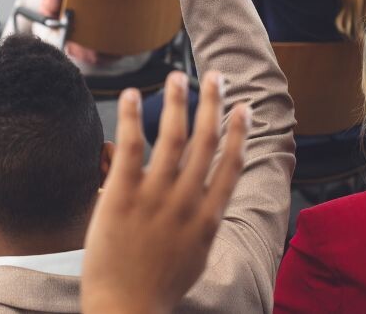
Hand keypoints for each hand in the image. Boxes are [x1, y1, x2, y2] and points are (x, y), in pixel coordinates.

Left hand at [81, 72, 249, 313]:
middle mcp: (187, 203)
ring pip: (173, 137)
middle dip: (212, 104)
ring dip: (178, 101)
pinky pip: (131, 146)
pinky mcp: (123, 196)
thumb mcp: (192, 258)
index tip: (243, 108)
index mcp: (207, 219)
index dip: (239, 132)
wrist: (126, 312)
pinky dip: (133, 116)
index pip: (230, 165)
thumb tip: (206, 206)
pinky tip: (132, 94)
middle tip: (214, 75)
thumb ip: (200, 227)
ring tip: (178, 76)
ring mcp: (156, 198)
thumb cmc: (156, 290)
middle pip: (206, 141)